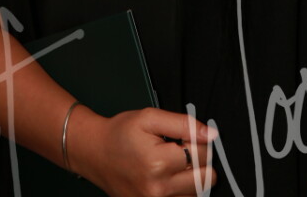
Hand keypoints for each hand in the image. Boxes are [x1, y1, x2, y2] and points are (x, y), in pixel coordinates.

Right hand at [71, 106, 217, 196]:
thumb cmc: (120, 134)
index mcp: (158, 163)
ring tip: (172, 163)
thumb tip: (210, 134)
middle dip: (199, 161)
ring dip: (192, 177)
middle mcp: (158, 190)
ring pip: (198, 193)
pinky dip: (182, 190)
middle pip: (206, 178)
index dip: (197, 141)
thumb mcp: (149, 117)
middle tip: (180, 150)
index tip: (183, 137)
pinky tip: (168, 176)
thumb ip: (183, 124)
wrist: (95, 154)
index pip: (203, 154)